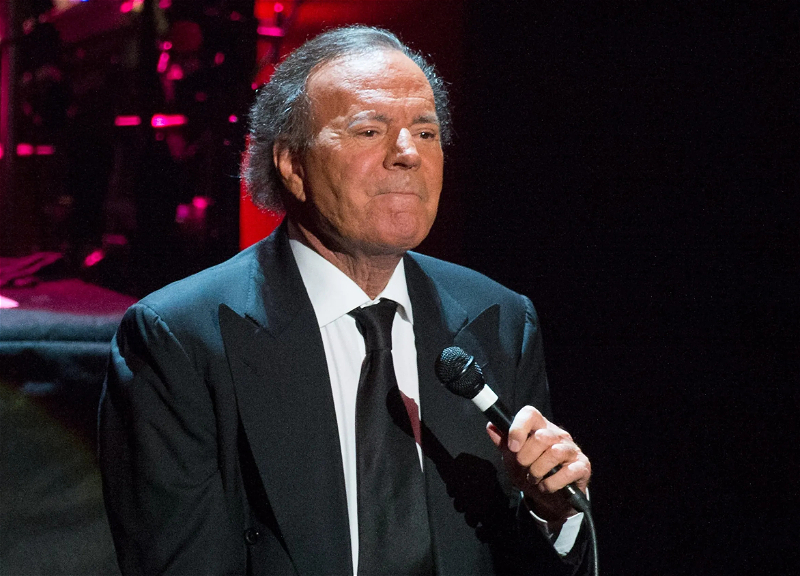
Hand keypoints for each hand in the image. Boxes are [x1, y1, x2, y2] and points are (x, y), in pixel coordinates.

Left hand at [486, 405, 590, 522]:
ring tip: (534, 478)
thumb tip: (491, 426)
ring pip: (554, 453)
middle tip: (523, 467)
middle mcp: (557, 435)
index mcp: (539, 428)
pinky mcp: (582, 467)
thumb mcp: (512, 460)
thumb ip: (503, 443)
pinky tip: (546, 486)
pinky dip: (552, 483)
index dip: (518, 428)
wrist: (550, 499)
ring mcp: (571, 450)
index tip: (512, 447)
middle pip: (542, 436)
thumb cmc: (531, 474)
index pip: (530, 414)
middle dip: (527, 457)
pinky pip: (568, 472)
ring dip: (538, 471)